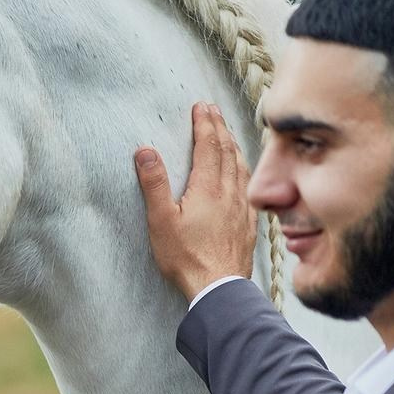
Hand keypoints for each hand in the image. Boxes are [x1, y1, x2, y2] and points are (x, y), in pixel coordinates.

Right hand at [135, 102, 255, 301]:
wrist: (218, 287)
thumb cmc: (186, 257)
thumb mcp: (161, 220)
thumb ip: (154, 184)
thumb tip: (145, 151)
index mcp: (207, 187)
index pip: (208, 146)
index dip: (204, 123)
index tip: (201, 106)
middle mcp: (229, 192)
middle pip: (227, 151)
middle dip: (219, 127)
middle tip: (213, 110)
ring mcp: (241, 207)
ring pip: (241, 167)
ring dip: (233, 146)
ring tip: (228, 134)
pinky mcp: (248, 223)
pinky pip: (248, 187)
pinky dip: (244, 171)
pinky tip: (242, 175)